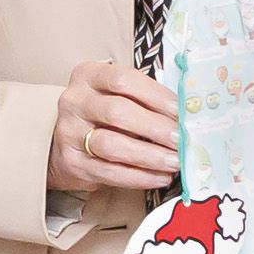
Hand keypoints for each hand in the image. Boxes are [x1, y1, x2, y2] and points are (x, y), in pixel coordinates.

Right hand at [50, 59, 179, 197]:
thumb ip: (146, 100)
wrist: (69, 143)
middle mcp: (75, 101)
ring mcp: (69, 133)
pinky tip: (159, 177)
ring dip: (149, 155)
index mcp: (89, 76)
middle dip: (155, 127)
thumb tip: (184, 117)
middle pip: (117, 111)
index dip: (155, 95)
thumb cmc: (103, 115)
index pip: (123, 80)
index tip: (179, 110)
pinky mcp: (73, 162)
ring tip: (174, 161)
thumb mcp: (118, 95)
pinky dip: (139, 176)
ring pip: (112, 145)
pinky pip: (110, 172)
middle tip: (181, 139)